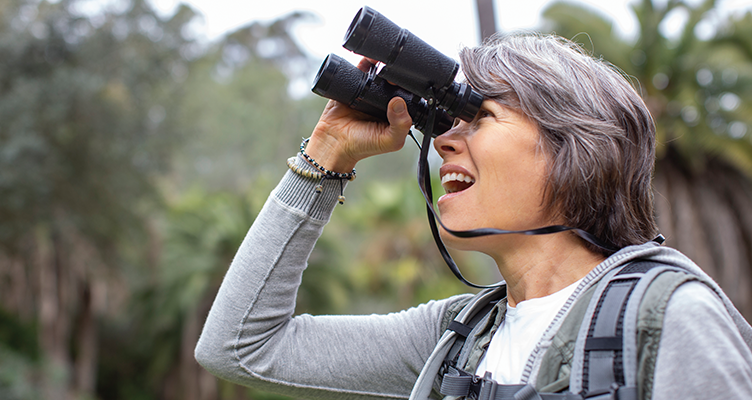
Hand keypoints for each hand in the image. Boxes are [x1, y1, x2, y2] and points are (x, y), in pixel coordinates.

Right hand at [305, 58, 412, 172]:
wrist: (334, 142)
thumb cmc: (362, 145)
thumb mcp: (390, 141)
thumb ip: (401, 125)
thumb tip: (399, 102)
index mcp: (398, 112)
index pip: (409, 94)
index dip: (410, 87)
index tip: (405, 85)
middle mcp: (386, 100)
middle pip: (396, 80)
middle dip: (396, 74)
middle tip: (391, 78)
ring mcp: (371, 90)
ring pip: (381, 71)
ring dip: (383, 65)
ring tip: (381, 68)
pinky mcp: (355, 83)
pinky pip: (363, 68)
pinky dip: (367, 61)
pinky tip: (369, 61)